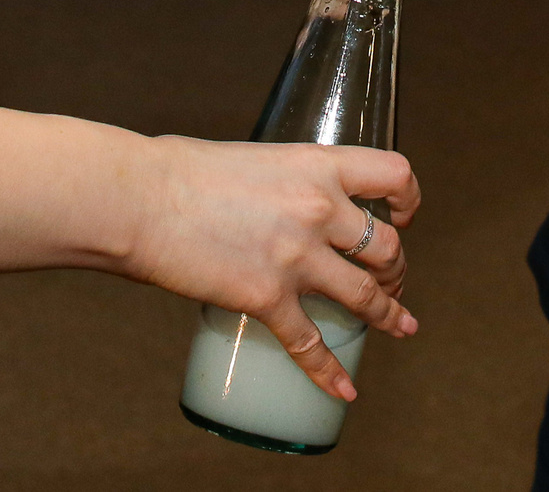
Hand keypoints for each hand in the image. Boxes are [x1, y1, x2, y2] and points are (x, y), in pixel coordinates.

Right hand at [128, 137, 420, 401]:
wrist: (139, 200)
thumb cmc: (179, 171)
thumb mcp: (250, 160)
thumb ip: (278, 180)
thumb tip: (276, 195)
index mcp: (317, 165)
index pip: (395, 174)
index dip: (409, 199)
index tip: (403, 216)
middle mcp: (319, 209)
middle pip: (386, 247)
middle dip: (396, 269)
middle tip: (392, 280)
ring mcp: (297, 256)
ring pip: (366, 295)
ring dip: (388, 314)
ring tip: (400, 325)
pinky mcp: (267, 297)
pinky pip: (311, 344)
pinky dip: (330, 372)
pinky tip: (344, 389)